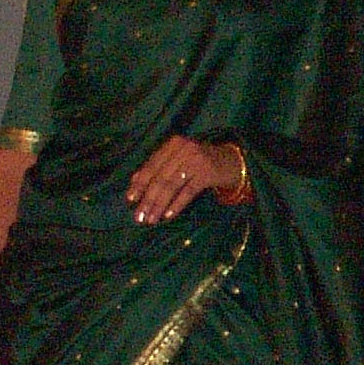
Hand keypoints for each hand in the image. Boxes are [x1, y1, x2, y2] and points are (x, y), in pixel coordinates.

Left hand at [127, 135, 245, 224]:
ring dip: (159, 205)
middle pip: (160, 177)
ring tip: (151, 220)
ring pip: (172, 185)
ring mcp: (197, 160)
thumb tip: (134, 185)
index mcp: (172, 144)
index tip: (130, 199)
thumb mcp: (178, 160)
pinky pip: (188, 191)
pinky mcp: (208, 172)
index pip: (151, 165)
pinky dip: (177, 204)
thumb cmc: (199, 162)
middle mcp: (184, 149)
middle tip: (138, 217)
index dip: (139, 183)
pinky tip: (168, 215)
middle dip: (147, 199)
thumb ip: (159, 169)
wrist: (233, 161)